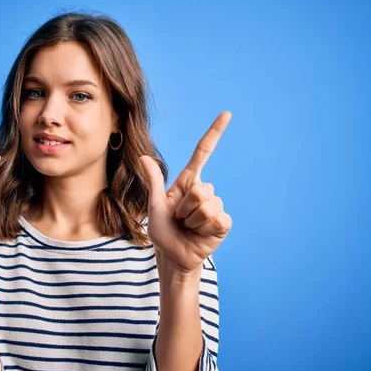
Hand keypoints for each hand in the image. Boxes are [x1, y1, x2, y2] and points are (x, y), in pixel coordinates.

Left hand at [140, 111, 232, 276]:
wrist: (173, 256)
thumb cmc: (163, 231)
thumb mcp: (154, 205)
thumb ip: (154, 181)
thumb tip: (143, 157)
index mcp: (188, 182)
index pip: (203, 153)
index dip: (214, 133)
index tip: (226, 114)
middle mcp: (204, 191)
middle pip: (199, 189)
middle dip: (183, 208)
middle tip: (179, 219)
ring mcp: (215, 206)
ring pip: (206, 205)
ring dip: (191, 221)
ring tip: (188, 227)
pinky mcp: (223, 222)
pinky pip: (216, 218)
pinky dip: (203, 229)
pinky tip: (200, 234)